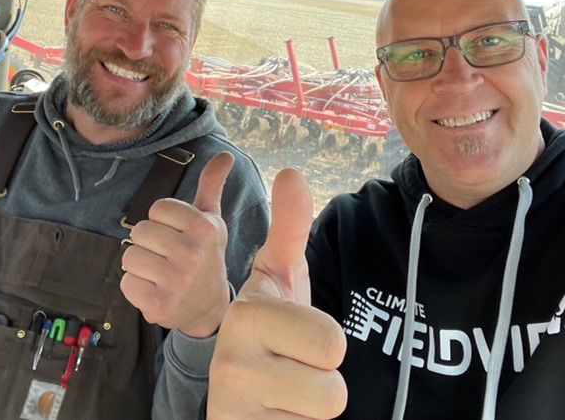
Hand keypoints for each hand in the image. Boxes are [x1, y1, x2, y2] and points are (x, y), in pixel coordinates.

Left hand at [120, 151, 233, 337]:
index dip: (162, 221)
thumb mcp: (211, 221)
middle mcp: (192, 253)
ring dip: (140, 265)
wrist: (211, 308)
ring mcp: (176, 281)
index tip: (177, 235)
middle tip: (168, 257)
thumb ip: (211, 185)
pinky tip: (155, 289)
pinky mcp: (160, 305)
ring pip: (130, 256)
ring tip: (161, 273)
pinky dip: (135, 286)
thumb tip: (226, 154)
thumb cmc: (206, 256)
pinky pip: (126, 282)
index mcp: (204, 228)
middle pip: (140, 231)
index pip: (156, 208)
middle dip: (149, 243)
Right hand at [208, 168, 347, 418]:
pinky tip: (274, 418)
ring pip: (325, 411)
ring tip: (286, 396)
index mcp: (246, 313)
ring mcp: (233, 405)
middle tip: (296, 370)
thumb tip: (290, 170)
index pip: (331, 341)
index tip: (291, 342)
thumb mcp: (279, 282)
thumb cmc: (267, 338)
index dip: (325, 345)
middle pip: (334, 385)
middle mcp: (230, 360)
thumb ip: (289, 230)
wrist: (236, 405)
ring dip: (312, 409)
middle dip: (325, 381)